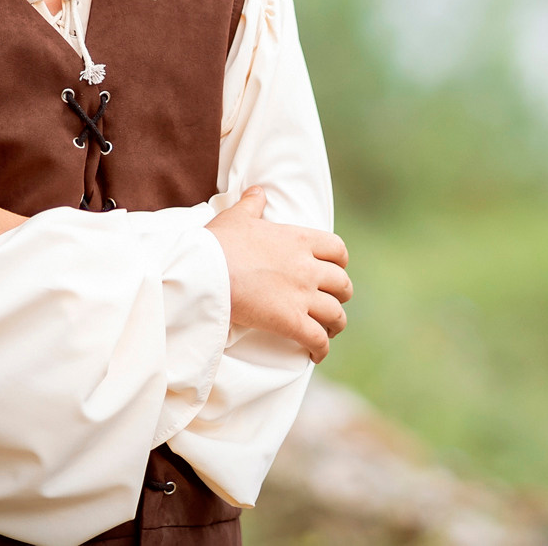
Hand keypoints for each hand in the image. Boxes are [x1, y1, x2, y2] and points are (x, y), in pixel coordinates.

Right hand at [205, 187, 350, 361]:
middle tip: (330, 302)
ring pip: (335, 313)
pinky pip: (317, 339)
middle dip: (339, 294)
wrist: (205, 271)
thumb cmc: (218, 244)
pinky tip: (315, 355)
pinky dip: (321, 349)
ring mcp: (302, 295)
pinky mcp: (290, 321)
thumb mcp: (237, 216)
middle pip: (342, 283)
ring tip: (328, 331)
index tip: (334, 270)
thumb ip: (252, 203)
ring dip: (335, 324)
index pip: (337, 249)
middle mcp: (308, 267)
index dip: (339, 262)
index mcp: (299, 240)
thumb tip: (258, 191)